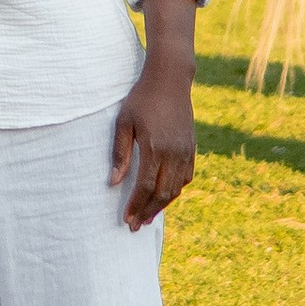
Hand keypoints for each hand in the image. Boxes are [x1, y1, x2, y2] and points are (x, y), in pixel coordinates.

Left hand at [111, 0, 197, 228]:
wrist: (170, 79)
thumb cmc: (141, 98)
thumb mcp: (123, 122)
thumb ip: (120, 154)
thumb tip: (113, 183)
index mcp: (155, 148)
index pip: (145, 187)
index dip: (136, 206)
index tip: (126, 219)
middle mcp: (173, 153)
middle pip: (162, 193)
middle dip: (148, 212)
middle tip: (135, 226)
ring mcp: (186, 151)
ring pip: (176, 188)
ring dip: (162, 205)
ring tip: (148, 216)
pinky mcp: (192, 147)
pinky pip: (186, 176)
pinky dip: (176, 190)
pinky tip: (165, 196)